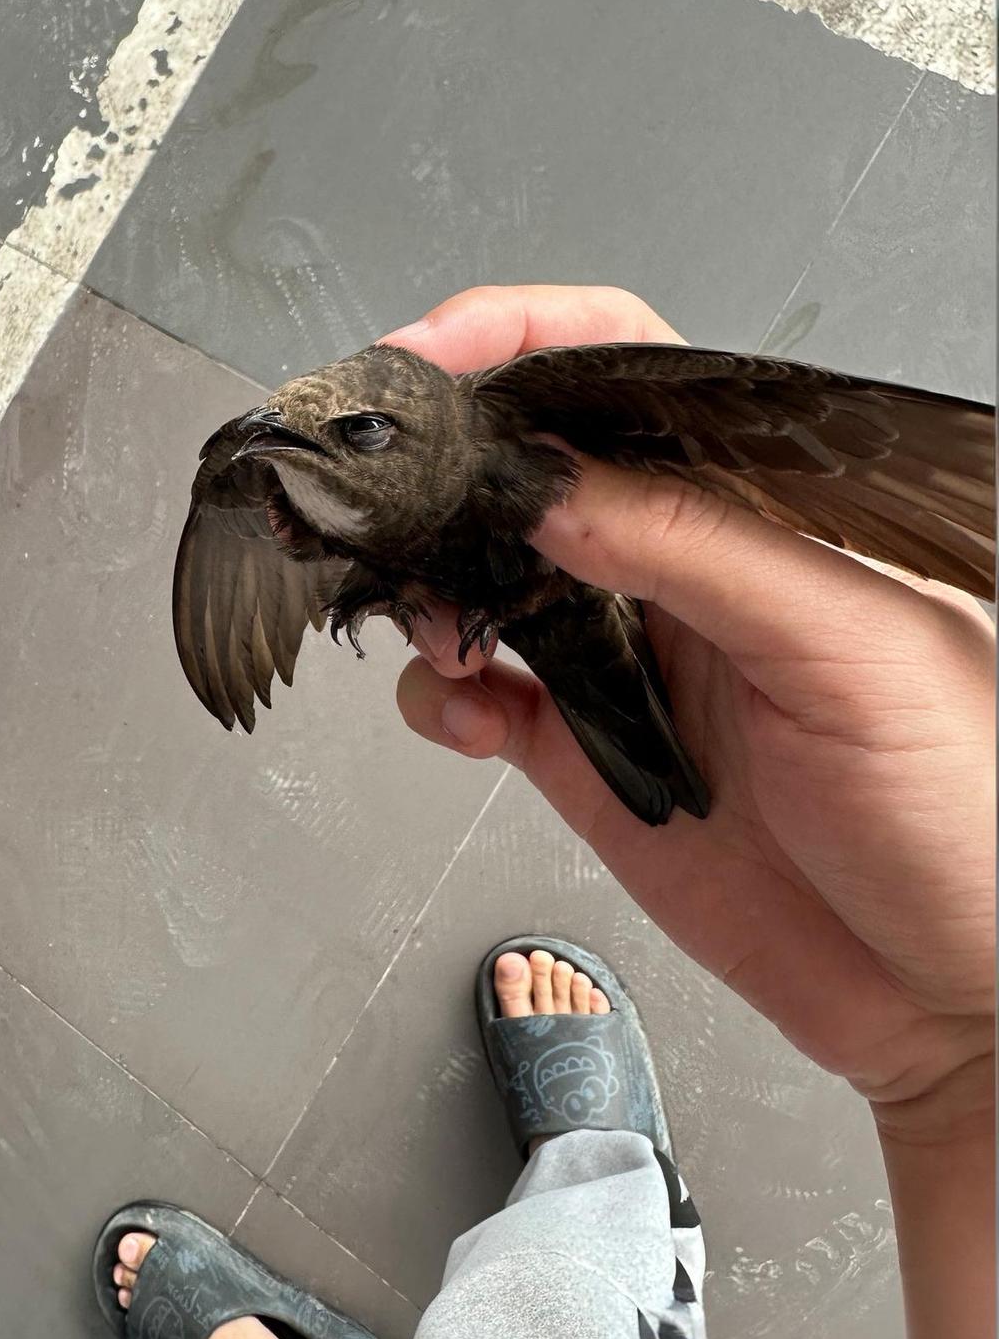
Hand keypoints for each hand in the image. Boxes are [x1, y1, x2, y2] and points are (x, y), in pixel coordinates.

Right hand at [386, 286, 995, 1144]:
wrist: (952, 996)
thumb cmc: (965, 813)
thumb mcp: (846, 646)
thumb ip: (698, 551)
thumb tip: (551, 486)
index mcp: (757, 511)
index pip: (623, 375)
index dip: (519, 341)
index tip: (432, 358)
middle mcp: (682, 571)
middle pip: (527, 471)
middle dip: (444, 475)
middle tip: (397, 507)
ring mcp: (629, 659)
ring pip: (483, 580)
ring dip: (433, 591)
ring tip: (444, 630)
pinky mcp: (589, 753)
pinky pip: (483, 699)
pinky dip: (447, 700)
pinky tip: (473, 713)